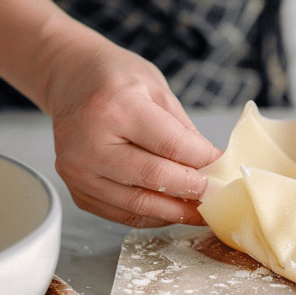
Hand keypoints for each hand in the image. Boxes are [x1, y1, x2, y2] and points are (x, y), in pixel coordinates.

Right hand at [40, 39, 221, 227]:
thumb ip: (184, 131)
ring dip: (175, 211)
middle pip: (154, 179)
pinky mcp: (76, 189)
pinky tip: (172, 209)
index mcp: (114, 108)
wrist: (70, 80)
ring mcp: (78, 170)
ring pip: (138, 205)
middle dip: (193, 191)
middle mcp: (89, 142)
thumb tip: (213, 166)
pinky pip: (122, 213)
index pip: (170, 146)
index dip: (204, 163)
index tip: (225, 170)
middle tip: (218, 195)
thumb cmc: (115, 80)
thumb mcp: (157, 90)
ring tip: (201, 209)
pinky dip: (152, 215)